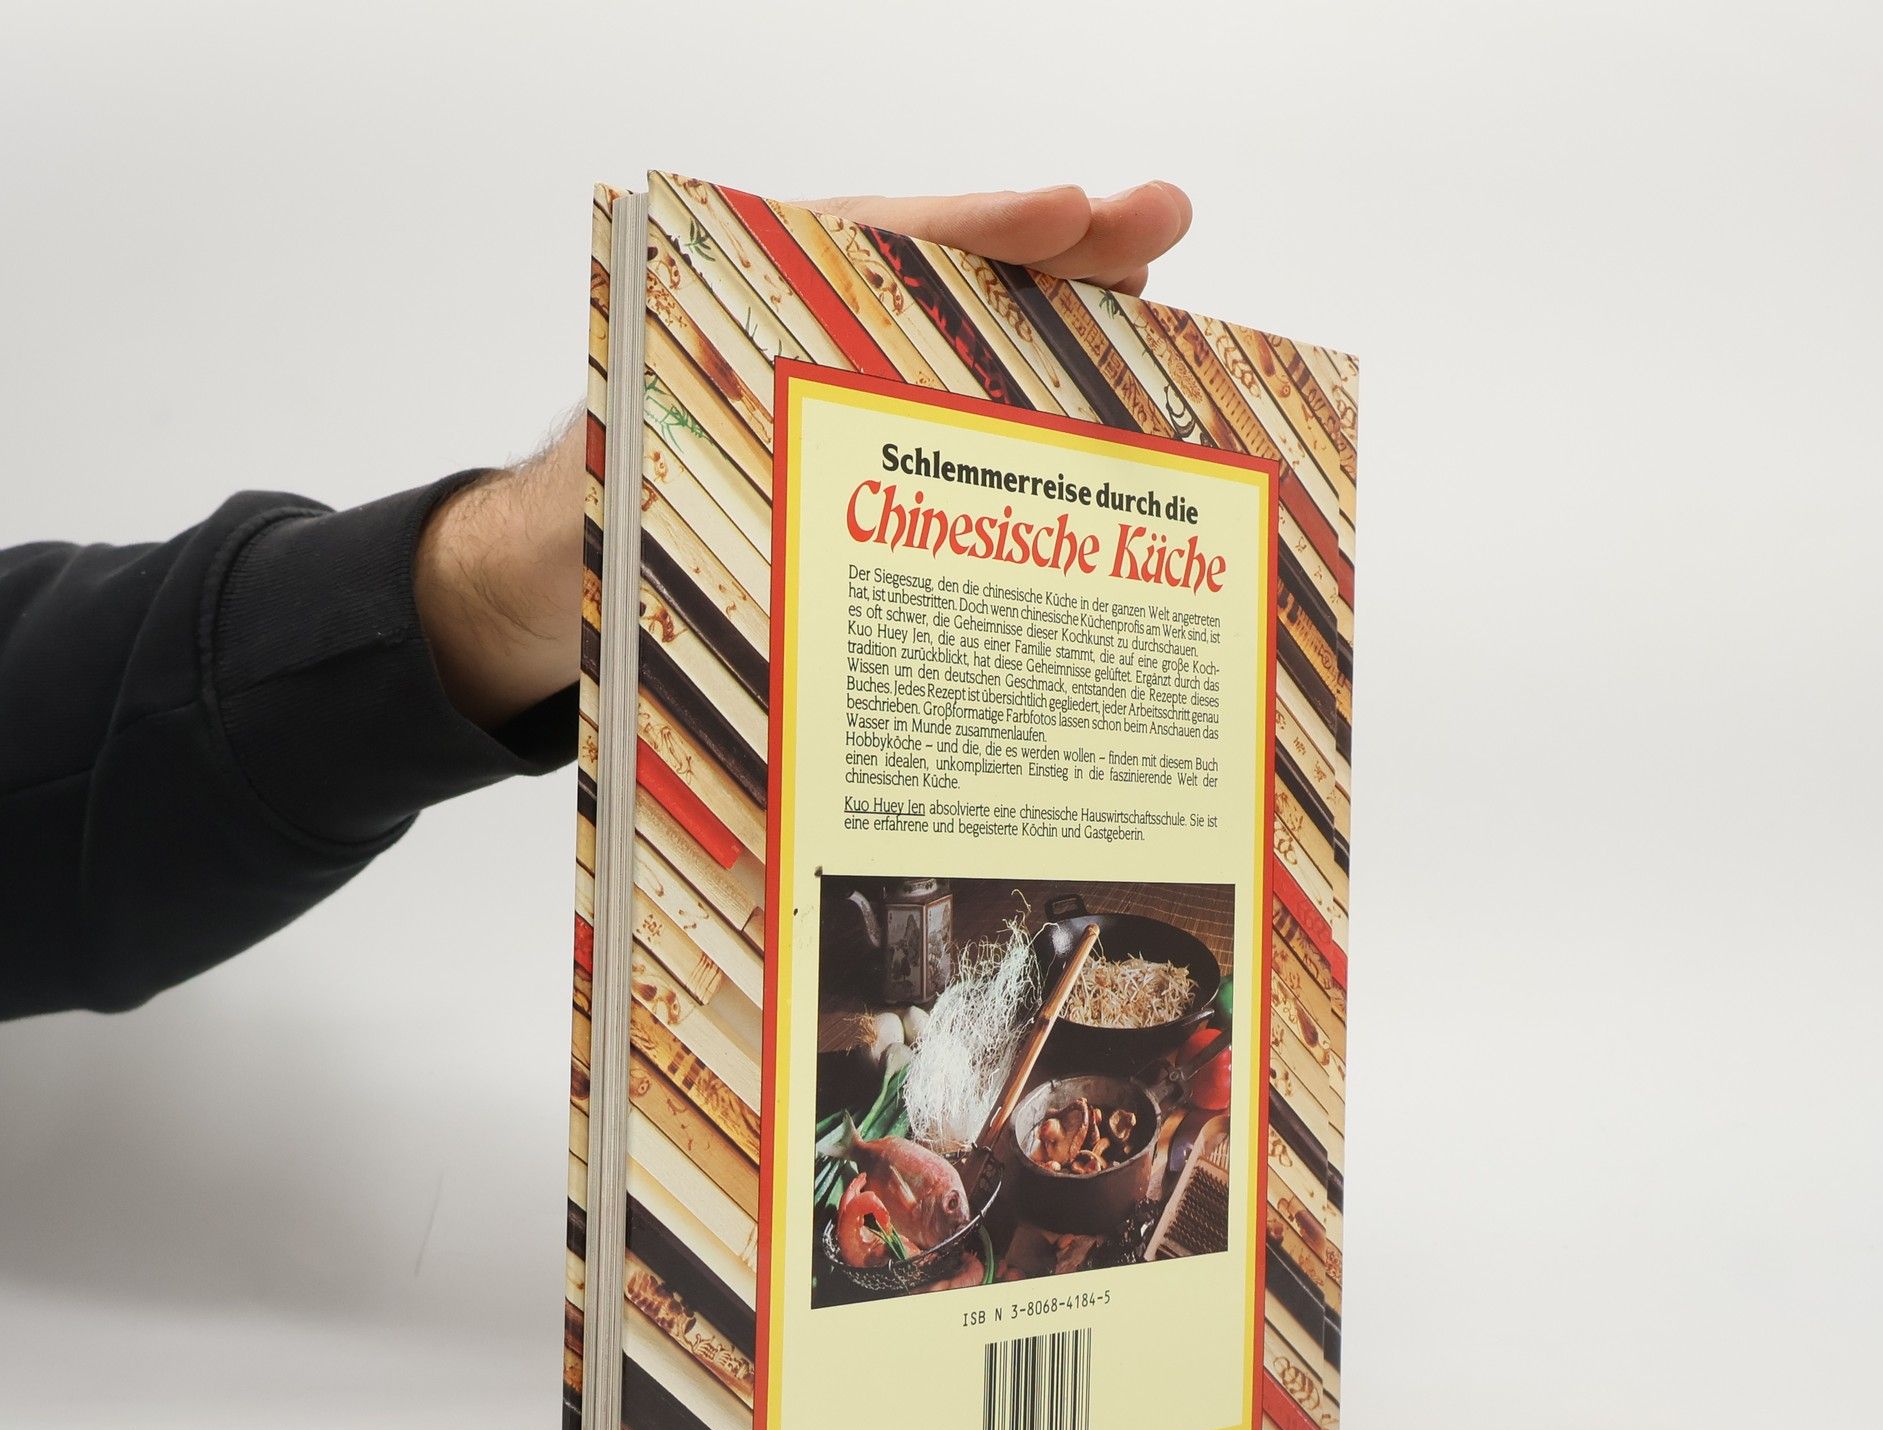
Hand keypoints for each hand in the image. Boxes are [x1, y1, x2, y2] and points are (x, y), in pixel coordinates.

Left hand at [416, 181, 1192, 730]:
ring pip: (961, 346)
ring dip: (1058, 321)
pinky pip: (953, 430)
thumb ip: (655, 473)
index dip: (965, 231)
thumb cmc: (566, 533)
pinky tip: (1099, 409)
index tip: (1059, 211)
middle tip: (1158, 219)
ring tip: (1157, 288)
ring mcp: (839, 403)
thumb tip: (738, 483)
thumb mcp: (598, 499)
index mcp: (735, 325)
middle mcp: (800, 348)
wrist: (547, 589)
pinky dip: (1027, 414)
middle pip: (937, 278)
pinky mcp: (860, 464)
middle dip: (1049, 248)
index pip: (861, 251)